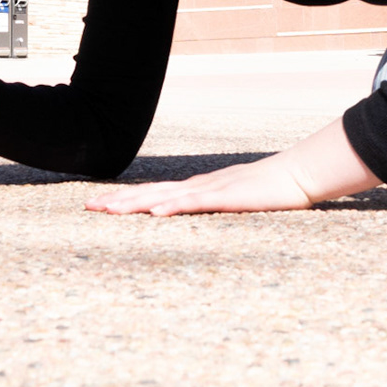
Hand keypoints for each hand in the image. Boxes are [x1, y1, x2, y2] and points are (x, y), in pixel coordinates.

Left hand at [84, 154, 315, 215]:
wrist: (298, 173)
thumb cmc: (269, 190)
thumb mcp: (234, 200)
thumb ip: (214, 205)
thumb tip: (191, 214)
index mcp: (198, 189)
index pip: (154, 194)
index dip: (125, 199)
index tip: (98, 205)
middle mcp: (198, 187)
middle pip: (151, 193)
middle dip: (118, 201)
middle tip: (88, 206)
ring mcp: (211, 190)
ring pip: (166, 197)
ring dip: (135, 204)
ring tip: (109, 210)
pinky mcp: (227, 197)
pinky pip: (196, 203)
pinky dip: (173, 207)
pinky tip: (154, 212)